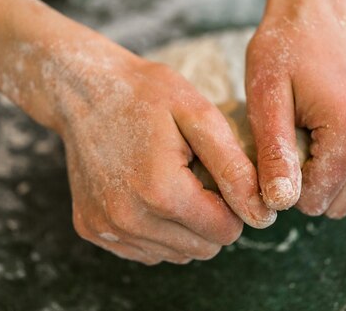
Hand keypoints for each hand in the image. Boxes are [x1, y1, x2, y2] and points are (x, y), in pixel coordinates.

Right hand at [33, 33, 275, 263]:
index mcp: (161, 192)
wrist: (83, 90)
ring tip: (168, 180)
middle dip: (209, 217)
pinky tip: (146, 192)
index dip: (232, 203)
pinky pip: (144, 251)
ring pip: (175, 255)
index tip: (218, 173)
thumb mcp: (198, 116)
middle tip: (193, 175)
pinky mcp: (91, 229)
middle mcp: (129, 220)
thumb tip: (262, 215)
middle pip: (202, 249)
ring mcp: (106, 228)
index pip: (225, 231)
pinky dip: (156, 230)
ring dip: (183, 226)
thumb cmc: (145, 95)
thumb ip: (234, 168)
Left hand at [246, 0, 345, 217]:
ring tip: (308, 135)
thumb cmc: (286, 47)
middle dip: (308, 182)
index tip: (275, 148)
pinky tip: (327, 137)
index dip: (285, 182)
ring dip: (328, 177)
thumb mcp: (267, 97)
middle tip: (291, 138)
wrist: (322, 7)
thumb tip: (279, 204)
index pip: (315, 199)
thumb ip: (274, 153)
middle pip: (338, 202)